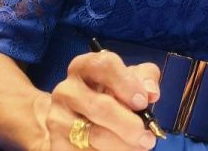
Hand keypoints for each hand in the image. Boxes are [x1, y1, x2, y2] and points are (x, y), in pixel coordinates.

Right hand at [44, 50, 161, 150]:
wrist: (73, 117)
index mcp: (84, 66)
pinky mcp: (56, 143)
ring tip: (139, 148)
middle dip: (128, 125)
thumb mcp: (128, 79)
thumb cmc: (109, 93)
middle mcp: (66, 89)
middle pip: (99, 106)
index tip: (143, 102)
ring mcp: (57, 118)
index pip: (103, 65)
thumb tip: (151, 92)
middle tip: (147, 138)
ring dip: (121, 145)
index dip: (126, 83)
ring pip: (93, 135)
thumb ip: (144, 78)